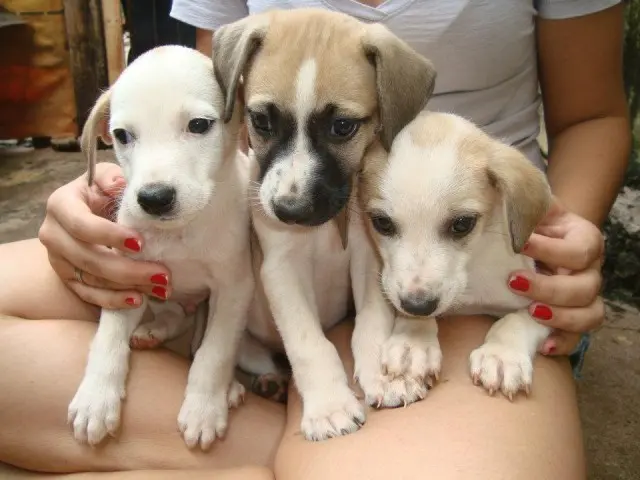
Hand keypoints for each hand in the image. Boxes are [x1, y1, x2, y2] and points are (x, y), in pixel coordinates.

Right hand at [38, 162, 171, 308]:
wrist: (89, 210)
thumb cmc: (103, 191)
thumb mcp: (107, 177)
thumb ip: (113, 178)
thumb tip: (120, 184)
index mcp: (61, 205)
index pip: (81, 224)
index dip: (109, 235)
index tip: (140, 243)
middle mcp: (53, 234)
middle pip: (88, 258)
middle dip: (128, 269)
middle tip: (162, 274)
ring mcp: (58, 260)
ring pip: (92, 279)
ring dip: (129, 286)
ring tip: (161, 287)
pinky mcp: (68, 279)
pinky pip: (89, 295)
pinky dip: (114, 300)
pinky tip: (138, 300)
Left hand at [507, 198, 604, 355]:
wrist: (542, 239)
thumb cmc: (535, 223)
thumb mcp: (535, 209)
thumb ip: (528, 201)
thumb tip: (504, 187)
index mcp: (586, 241)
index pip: (578, 250)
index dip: (550, 249)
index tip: (519, 243)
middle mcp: (591, 271)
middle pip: (584, 287)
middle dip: (548, 287)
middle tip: (513, 281)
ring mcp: (586, 298)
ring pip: (589, 314)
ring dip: (559, 316)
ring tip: (530, 312)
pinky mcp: (574, 319)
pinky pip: (579, 338)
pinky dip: (563, 343)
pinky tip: (544, 344)